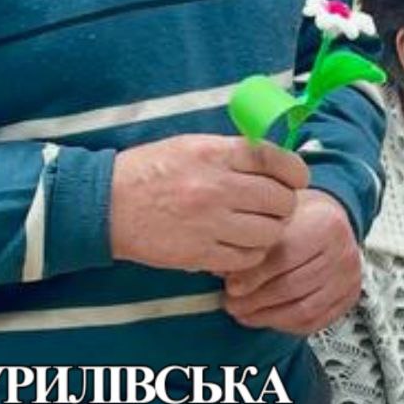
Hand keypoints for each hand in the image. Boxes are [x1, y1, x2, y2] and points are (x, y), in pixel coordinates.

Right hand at [110, 135, 308, 274]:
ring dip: (271, 230)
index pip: (276, 160)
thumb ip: (234, 152)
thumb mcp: (193, 145)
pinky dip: (251, 253)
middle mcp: (217, 187)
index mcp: (216, 154)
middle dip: (286, 203)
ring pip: (269, 232)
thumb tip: (274, 159)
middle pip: (281, 200)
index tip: (298, 179)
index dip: (296, 172)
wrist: (106, 204)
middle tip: (277, 205)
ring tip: (259, 225)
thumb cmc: (151, 170)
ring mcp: (209, 223)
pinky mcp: (199, 254)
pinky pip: (246, 258)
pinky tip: (240, 244)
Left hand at [222, 189, 361, 334]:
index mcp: (325, 223)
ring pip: (302, 308)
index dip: (255, 275)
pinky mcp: (348, 297)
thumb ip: (253, 241)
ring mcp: (348, 277)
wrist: (331, 221)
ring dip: (266, 316)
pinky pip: (313, 321)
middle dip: (256, 300)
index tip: (231, 286)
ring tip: (244, 312)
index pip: (286, 256)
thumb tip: (222, 269)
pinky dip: (285, 324)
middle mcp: (342, 250)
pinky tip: (266, 317)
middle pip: (293, 286)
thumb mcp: (278, 217)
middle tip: (232, 303)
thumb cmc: (300, 218)